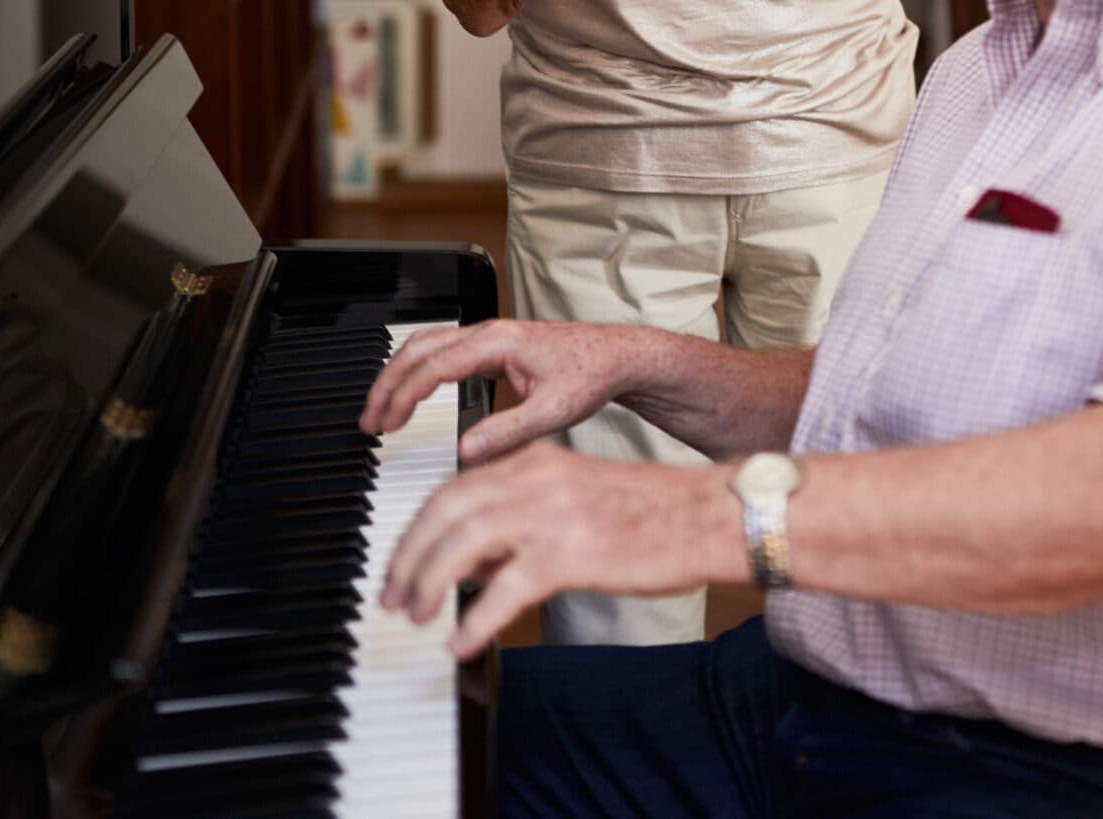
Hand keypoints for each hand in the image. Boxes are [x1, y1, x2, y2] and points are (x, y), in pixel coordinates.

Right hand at [359, 318, 638, 463]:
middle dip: (387, 383)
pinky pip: (440, 349)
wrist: (617, 356)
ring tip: (380, 410)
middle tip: (369, 421)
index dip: (404, 395)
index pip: (434, 366)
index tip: (387, 424)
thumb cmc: (591, 376)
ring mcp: (488, 336)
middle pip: (419, 349)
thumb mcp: (554, 411)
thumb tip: (465, 450)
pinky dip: (415, 369)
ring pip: (426, 344)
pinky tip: (410, 392)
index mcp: (498, 342)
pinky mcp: (492, 345)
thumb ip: (508, 431)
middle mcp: (488, 332)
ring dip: (397, 373)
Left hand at [381, 447, 735, 658]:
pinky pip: (505, 590)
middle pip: (444, 512)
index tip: (401, 564)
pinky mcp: (572, 553)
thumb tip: (471, 562)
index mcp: (535, 462)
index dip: (416, 530)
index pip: (451, 489)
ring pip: (463, 545)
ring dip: (428, 584)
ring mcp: (553, 515)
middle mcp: (536, 480)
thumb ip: (521, 519)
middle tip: (393, 596)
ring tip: (417, 617)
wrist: (710, 514)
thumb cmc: (653, 512)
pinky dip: (475, 619)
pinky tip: (463, 641)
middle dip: (408, 557)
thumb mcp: (574, 498)